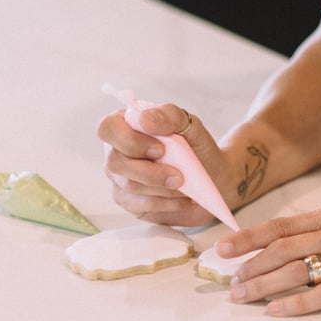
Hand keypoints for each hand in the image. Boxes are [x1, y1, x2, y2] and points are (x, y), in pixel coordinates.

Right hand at [97, 103, 229, 225]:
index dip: (130, 140)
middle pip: (114, 163)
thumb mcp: (189, 124)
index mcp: (126, 125)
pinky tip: (182, 198)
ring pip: (129, 186)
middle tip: (179, 175)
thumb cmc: (196, 146)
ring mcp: (120, 177)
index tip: (161, 149)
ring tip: (185, 184)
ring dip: (162, 187)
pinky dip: (165, 203)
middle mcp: (116, 150)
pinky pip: (139, 205)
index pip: (108, 128)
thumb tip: (144, 119)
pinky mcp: (129, 200)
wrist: (213, 177)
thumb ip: (168, 115)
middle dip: (150, 172)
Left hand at [218, 202, 320, 315]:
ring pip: (297, 271)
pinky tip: (277, 311)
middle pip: (282, 249)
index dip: (250, 237)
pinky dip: (298, 304)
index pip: (283, 226)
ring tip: (243, 297)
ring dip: (265, 285)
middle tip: (229, 282)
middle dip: (250, 266)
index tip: (224, 248)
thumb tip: (305, 234)